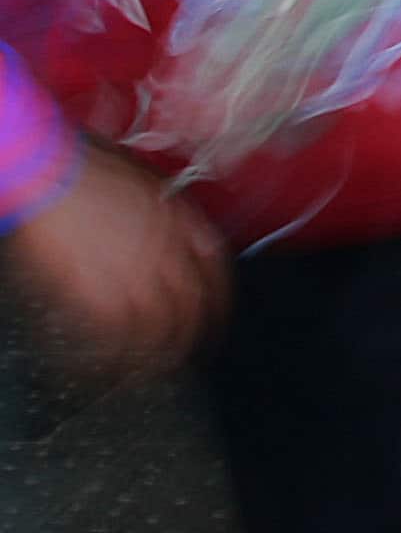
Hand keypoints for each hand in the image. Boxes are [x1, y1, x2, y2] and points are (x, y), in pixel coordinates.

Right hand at [4, 147, 226, 381]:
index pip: (216, 272)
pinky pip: (115, 334)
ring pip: (159, 327)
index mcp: (180, 225)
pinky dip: (120, 352)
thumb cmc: (91, 169)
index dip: (220, 299)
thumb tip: (190, 236)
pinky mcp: (92, 293)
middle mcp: (163, 253)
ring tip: (160, 362)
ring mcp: (129, 275)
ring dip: (162, 349)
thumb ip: (174, 215)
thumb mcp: (150, 184)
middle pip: (192, 306)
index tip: (217, 315)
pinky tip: (120, 360)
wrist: (47, 171)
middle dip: (197, 332)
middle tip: (195, 348)